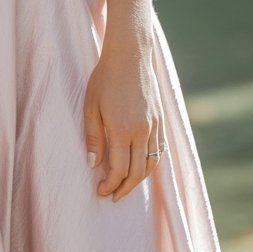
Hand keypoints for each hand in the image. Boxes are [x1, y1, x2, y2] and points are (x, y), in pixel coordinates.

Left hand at [83, 35, 164, 200]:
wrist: (130, 55)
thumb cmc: (105, 78)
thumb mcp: (91, 107)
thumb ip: (94, 138)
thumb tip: (93, 165)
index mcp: (122, 129)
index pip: (119, 170)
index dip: (110, 184)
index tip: (100, 190)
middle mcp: (142, 131)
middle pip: (137, 173)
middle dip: (124, 188)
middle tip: (112, 195)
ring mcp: (154, 126)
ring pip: (151, 164)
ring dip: (139, 180)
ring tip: (126, 186)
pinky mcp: (161, 120)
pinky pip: (159, 150)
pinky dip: (151, 164)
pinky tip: (141, 167)